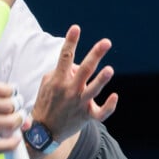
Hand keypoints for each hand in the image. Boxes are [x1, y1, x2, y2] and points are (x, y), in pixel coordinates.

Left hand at [0, 59, 23, 152]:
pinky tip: (10, 89)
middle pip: (7, 124)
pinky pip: (5, 91)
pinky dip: (12, 89)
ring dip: (16, 102)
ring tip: (14, 99)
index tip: (18, 138)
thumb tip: (26, 125)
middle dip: (19, 117)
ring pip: (8, 106)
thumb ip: (11, 123)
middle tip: (19, 112)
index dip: (9, 145)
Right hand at [32, 25, 117, 142]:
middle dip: (95, 55)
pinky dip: (108, 106)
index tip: (76, 28)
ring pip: (92, 90)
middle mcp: (69, 90)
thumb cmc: (46, 102)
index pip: (64, 57)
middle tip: (106, 42)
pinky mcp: (86, 116)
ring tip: (109, 69)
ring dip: (100, 80)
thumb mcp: (47, 84)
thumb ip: (61, 71)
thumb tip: (77, 65)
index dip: (70, 42)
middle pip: (84, 70)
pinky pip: (100, 112)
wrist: (44, 130)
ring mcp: (78, 103)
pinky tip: (115, 96)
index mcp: (58, 80)